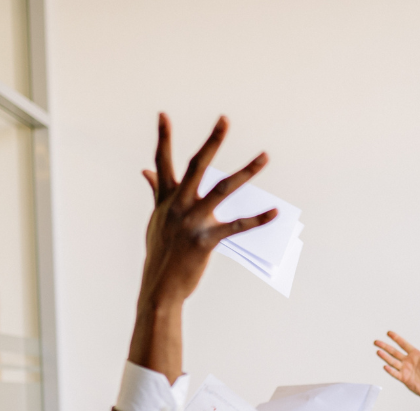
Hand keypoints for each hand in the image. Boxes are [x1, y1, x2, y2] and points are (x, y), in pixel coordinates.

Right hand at [137, 114, 275, 307]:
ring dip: (246, 172)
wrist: (159, 287)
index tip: (164, 114)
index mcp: (165, 199)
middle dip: (212, 142)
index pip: (162, 162)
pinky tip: (274, 212)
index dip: (163, 138)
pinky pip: (236, 227)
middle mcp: (177, 205)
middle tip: (225, 119)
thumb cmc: (160, 252)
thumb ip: (156, 192)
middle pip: (196, 166)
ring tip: (264, 156)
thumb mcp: (155, 220)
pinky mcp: (205, 241)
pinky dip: (257, 220)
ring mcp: (191, 222)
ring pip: (222, 190)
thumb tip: (145, 171)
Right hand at [374, 331, 419, 405]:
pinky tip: (385, 366)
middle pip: (394, 352)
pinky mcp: (404, 379)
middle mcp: (408, 361)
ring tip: (378, 351)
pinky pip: (395, 373)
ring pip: (392, 361)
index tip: (389, 333)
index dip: (396, 338)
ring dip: (385, 356)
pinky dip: (390, 370)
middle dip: (385, 346)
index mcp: (416, 355)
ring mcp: (405, 370)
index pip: (403, 344)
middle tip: (376, 341)